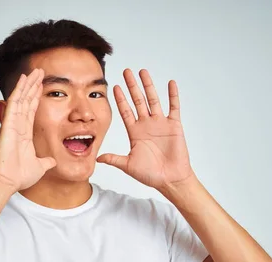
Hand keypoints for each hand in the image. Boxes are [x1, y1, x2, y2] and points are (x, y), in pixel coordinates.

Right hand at [0, 68, 55, 192]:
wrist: (8, 180)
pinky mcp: (9, 123)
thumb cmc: (18, 176)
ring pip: (21, 98)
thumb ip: (46, 162)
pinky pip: (15, 103)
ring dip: (28, 84)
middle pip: (26, 101)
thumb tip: (52, 162)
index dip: (36, 97)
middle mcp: (18, 126)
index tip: (41, 86)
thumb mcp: (40, 166)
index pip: (31, 111)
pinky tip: (24, 79)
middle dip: (33, 86)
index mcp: (24, 134)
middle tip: (39, 72)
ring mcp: (13, 123)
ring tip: (34, 71)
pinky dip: (19, 90)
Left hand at [97, 69, 195, 190]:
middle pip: (138, 100)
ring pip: (153, 100)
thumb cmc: (150, 174)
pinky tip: (170, 83)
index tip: (115, 86)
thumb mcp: (128, 165)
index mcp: (135, 132)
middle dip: (132, 86)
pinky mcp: (174, 126)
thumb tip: (98, 158)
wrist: (170, 180)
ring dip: (148, 86)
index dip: (120, 99)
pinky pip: (173, 107)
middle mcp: (146, 125)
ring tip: (143, 72)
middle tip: (127, 71)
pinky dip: (173, 95)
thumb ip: (114, 159)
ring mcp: (160, 124)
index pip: (125, 111)